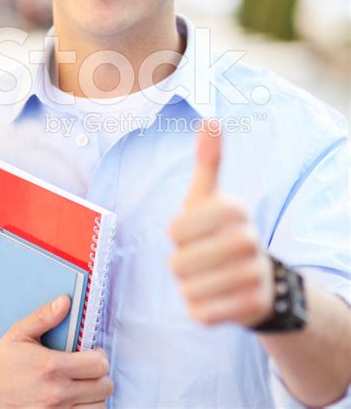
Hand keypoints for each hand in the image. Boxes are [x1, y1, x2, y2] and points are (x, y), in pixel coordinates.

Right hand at [0, 294, 113, 406]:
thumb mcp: (18, 335)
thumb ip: (44, 316)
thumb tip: (65, 301)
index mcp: (52, 368)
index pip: (99, 365)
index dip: (100, 356)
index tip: (92, 353)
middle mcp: (57, 395)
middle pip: (104, 387)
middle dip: (101, 375)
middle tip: (89, 369)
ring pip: (98, 408)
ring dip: (95, 396)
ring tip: (83, 386)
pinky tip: (75, 400)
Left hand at [169, 123, 274, 327]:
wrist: (256, 276)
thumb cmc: (219, 230)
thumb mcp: (210, 195)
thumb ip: (207, 160)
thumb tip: (211, 119)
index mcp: (233, 208)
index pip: (175, 229)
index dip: (177, 234)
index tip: (194, 230)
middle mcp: (248, 239)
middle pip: (178, 262)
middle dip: (182, 262)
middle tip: (202, 257)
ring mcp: (251, 275)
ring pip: (188, 288)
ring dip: (190, 285)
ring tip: (210, 275)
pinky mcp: (248, 307)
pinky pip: (200, 312)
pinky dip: (200, 308)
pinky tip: (217, 296)